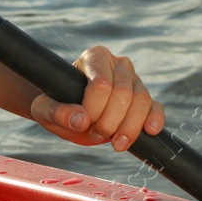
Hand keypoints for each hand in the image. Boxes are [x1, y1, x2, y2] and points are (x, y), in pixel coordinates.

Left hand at [29, 45, 165, 151]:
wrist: (71, 117)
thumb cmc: (56, 106)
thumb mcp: (45, 110)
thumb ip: (56, 112)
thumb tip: (81, 119)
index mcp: (95, 57)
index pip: (102, 83)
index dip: (95, 109)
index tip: (84, 122)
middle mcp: (118, 64)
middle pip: (124, 93)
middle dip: (110, 122)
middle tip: (95, 134)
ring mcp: (134, 80)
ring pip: (142, 101)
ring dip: (129, 128)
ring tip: (115, 144)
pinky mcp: (145, 99)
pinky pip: (156, 107)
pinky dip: (154, 120)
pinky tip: (149, 133)